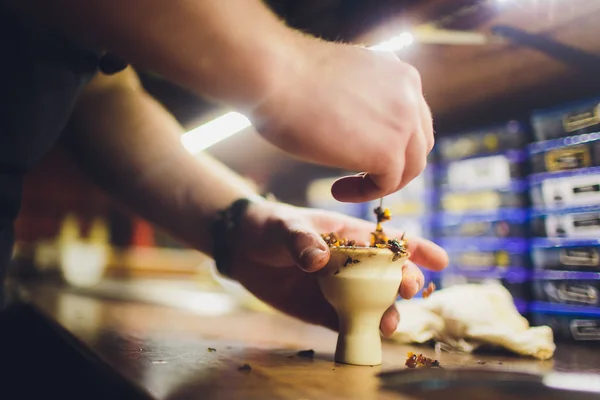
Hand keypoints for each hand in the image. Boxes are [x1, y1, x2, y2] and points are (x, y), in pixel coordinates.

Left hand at [224, 200, 447, 335]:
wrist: (242, 250)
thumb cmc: (269, 226)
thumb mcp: (286, 226)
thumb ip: (302, 240)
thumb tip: (319, 259)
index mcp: (350, 235)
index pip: (389, 242)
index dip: (417, 249)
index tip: (441, 261)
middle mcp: (352, 264)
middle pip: (388, 275)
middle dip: (405, 282)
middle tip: (410, 289)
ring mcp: (340, 289)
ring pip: (373, 303)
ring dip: (386, 313)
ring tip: (389, 323)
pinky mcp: (323, 310)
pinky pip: (346, 322)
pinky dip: (358, 331)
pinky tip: (366, 337)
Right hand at [249, 37, 433, 202]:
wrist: (276, 75)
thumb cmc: (288, 76)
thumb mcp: (340, 81)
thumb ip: (358, 98)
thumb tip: (353, 122)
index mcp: (398, 73)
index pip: (412, 117)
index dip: (392, 141)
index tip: (360, 152)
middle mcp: (410, 93)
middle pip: (418, 142)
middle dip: (394, 165)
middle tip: (361, 177)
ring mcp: (404, 122)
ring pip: (410, 166)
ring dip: (379, 182)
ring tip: (343, 187)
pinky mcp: (389, 151)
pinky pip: (388, 183)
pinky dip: (365, 193)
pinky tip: (337, 190)